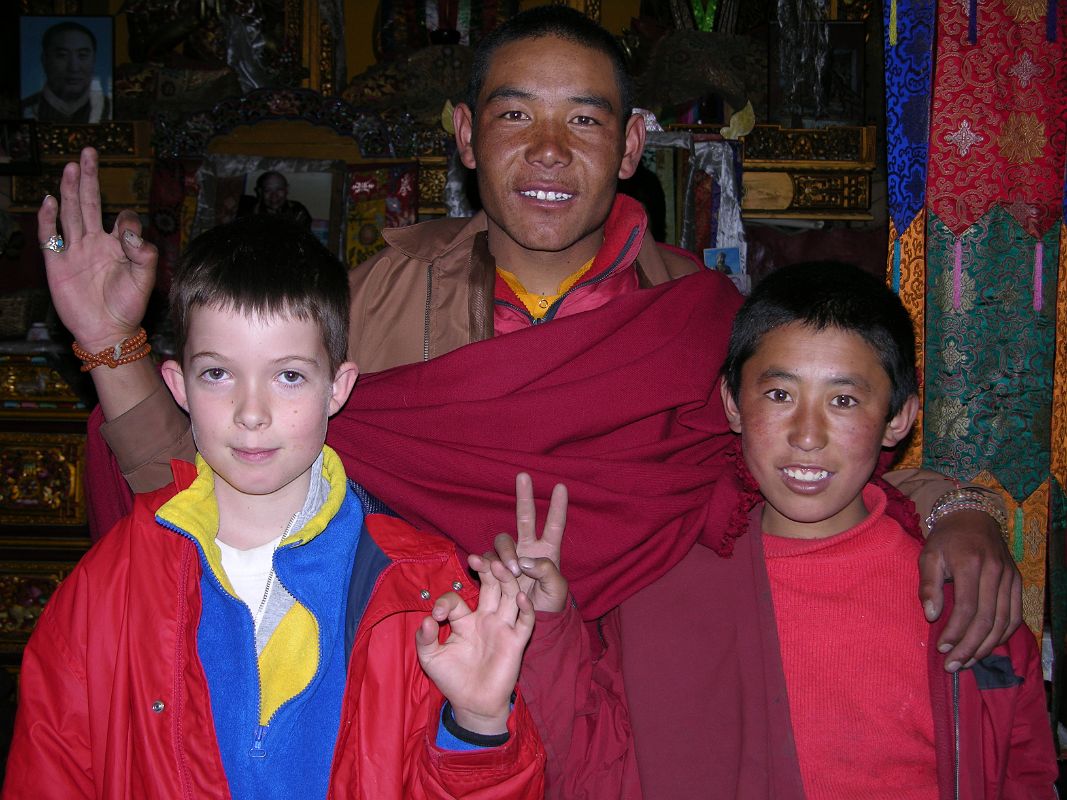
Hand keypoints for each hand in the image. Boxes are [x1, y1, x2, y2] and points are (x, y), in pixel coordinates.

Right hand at [38, 147, 156, 350]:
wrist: (108, 331)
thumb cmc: (129, 306)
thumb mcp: (146, 279)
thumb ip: (144, 253)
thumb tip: (128, 229)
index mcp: (118, 245)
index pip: (123, 219)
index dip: (127, 219)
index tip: (128, 232)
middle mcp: (95, 243)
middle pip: (90, 203)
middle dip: (90, 178)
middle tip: (89, 152)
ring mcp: (75, 251)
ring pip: (71, 213)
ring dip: (70, 189)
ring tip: (72, 166)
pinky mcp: (58, 264)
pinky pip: (50, 237)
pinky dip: (48, 219)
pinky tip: (50, 200)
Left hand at [416, 556, 533, 734]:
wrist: (473, 705)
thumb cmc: (452, 679)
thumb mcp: (431, 659)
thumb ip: (425, 639)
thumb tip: (427, 620)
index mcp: (464, 620)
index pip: (457, 599)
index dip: (446, 602)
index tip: (437, 615)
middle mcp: (486, 618)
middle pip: (490, 586)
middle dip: (486, 570)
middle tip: (478, 559)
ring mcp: (502, 628)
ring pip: (509, 595)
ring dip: (506, 579)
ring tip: (500, 566)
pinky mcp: (515, 642)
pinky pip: (525, 621)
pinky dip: (526, 608)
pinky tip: (521, 596)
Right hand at [471, 472, 568, 613]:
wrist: (532, 624)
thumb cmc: (550, 606)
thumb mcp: (557, 590)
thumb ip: (546, 572)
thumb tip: (525, 562)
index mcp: (548, 552)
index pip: (555, 525)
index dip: (558, 507)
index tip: (561, 486)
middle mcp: (528, 549)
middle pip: (525, 518)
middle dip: (525, 496)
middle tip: (524, 476)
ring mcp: (510, 559)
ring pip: (503, 541)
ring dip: (505, 552)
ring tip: (512, 570)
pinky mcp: (494, 571)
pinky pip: (486, 560)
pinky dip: (483, 561)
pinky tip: (479, 563)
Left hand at [919, 509, 1021, 671]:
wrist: (973, 518)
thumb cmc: (946, 540)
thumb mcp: (928, 555)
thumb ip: (928, 585)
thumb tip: (932, 616)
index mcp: (971, 564)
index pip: (967, 608)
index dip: (955, 632)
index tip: (942, 649)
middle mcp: (995, 572)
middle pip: (986, 619)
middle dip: (969, 647)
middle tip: (953, 665)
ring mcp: (1010, 578)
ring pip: (1003, 622)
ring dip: (986, 647)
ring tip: (967, 661)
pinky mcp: (1017, 582)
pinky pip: (1015, 615)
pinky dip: (1002, 635)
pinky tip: (987, 647)